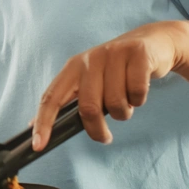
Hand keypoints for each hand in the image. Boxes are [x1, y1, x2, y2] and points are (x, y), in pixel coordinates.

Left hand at [32, 22, 187, 149]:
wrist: (152, 42)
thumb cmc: (117, 70)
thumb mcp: (91, 80)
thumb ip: (69, 101)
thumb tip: (36, 124)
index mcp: (73, 67)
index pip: (51, 97)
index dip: (43, 122)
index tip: (38, 146)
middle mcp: (90, 59)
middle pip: (88, 107)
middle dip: (97, 129)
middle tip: (105, 137)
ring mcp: (114, 54)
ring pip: (116, 103)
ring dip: (123, 112)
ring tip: (126, 102)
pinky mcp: (137, 54)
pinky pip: (137, 93)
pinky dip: (139, 100)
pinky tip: (138, 91)